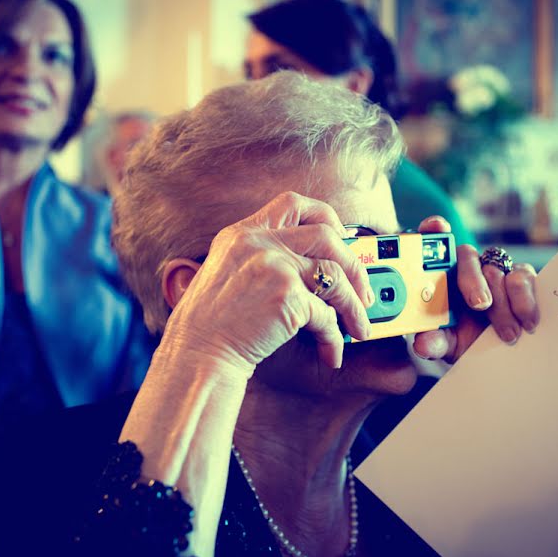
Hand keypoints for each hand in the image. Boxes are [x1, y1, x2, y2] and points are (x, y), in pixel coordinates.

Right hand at [162, 192, 373, 376]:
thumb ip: (261, 259)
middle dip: (353, 266)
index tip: (342, 238)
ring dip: (353, 307)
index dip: (326, 216)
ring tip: (358, 328)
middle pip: (326, 236)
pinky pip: (326, 315)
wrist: (196, 353)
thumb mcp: (227, 272)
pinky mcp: (286, 297)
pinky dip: (333, 337)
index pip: (293, 204)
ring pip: (335, 276)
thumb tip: (311, 269)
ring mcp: (274, 267)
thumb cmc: (210, 324)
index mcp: (243, 233)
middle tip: (361, 291)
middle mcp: (259, 243)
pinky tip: (330, 351)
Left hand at [412, 216, 538, 362]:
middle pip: (466, 256)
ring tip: (506, 333)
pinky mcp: (519, 277)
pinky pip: (524, 276)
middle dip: (473, 281)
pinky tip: (527, 323)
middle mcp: (465, 267)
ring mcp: (493, 270)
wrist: (494, 353)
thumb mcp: (446, 344)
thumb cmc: (463, 341)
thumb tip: (423, 345)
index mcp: (439, 276)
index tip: (437, 227)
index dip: (433, 229)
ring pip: (496, 269)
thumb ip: (434, 341)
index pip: (432, 243)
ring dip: (502, 302)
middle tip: (480, 305)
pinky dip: (525, 301)